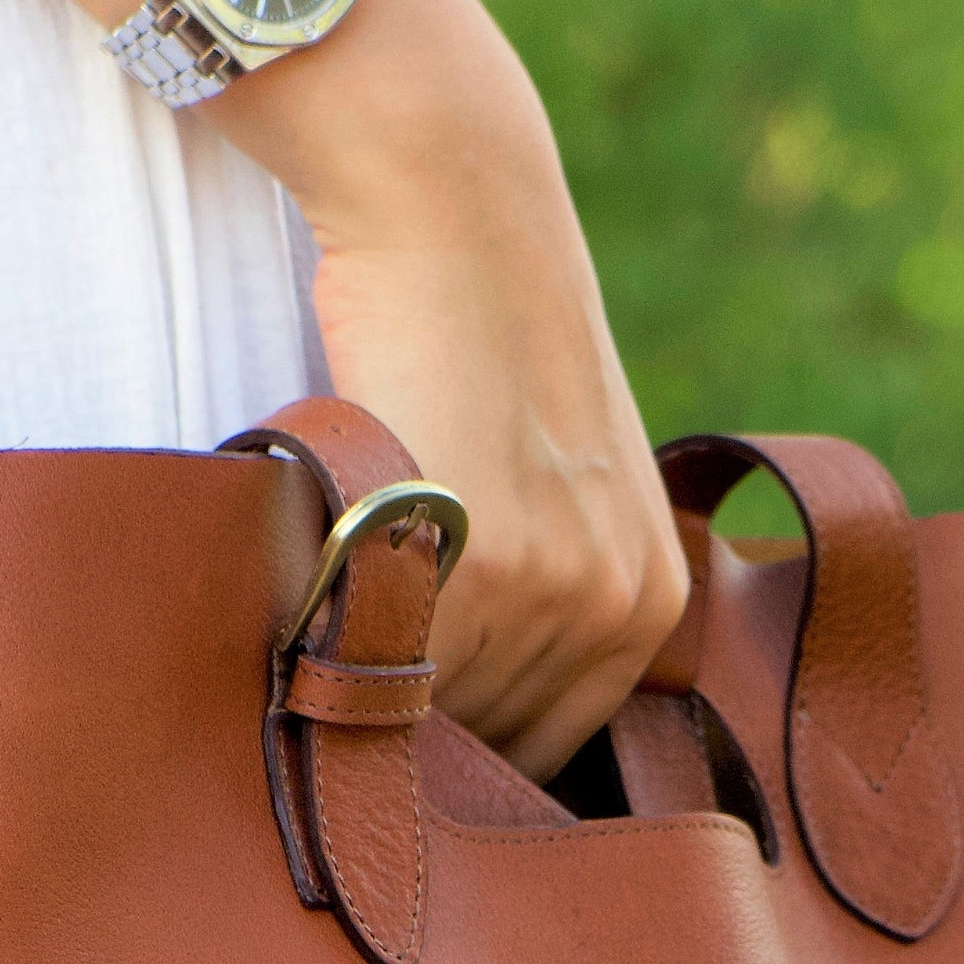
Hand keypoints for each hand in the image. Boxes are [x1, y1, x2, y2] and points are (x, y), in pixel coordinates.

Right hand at [16, 0, 686, 781]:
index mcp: (651, 602)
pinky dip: (337, 648)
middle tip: (350, 690)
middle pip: (494, 742)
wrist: (458, 214)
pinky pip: (392, 664)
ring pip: (437, 712)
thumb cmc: (485, 345)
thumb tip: (456, 729)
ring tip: (328, 628)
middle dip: (420, 728)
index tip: (406, 741)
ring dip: (371, 694)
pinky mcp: (482, 563)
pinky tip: (312, 593)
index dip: (467, 749)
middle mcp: (619, 608)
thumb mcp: (560, 489)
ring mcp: (557, 590)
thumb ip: (536, 602)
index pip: (548, 749)